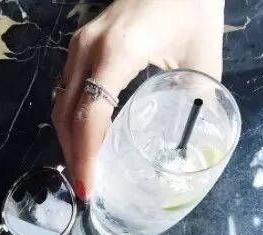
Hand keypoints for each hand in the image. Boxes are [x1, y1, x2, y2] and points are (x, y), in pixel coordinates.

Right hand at [52, 0, 223, 198]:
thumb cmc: (191, 6)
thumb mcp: (202, 56)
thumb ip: (196, 102)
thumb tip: (190, 147)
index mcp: (118, 52)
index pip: (90, 116)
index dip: (85, 157)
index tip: (89, 188)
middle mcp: (87, 49)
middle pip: (66, 115)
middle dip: (73, 156)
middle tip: (86, 187)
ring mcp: (78, 45)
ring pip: (60, 105)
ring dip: (69, 141)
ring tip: (85, 169)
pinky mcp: (79, 45)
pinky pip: (66, 91)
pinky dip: (72, 121)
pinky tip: (86, 139)